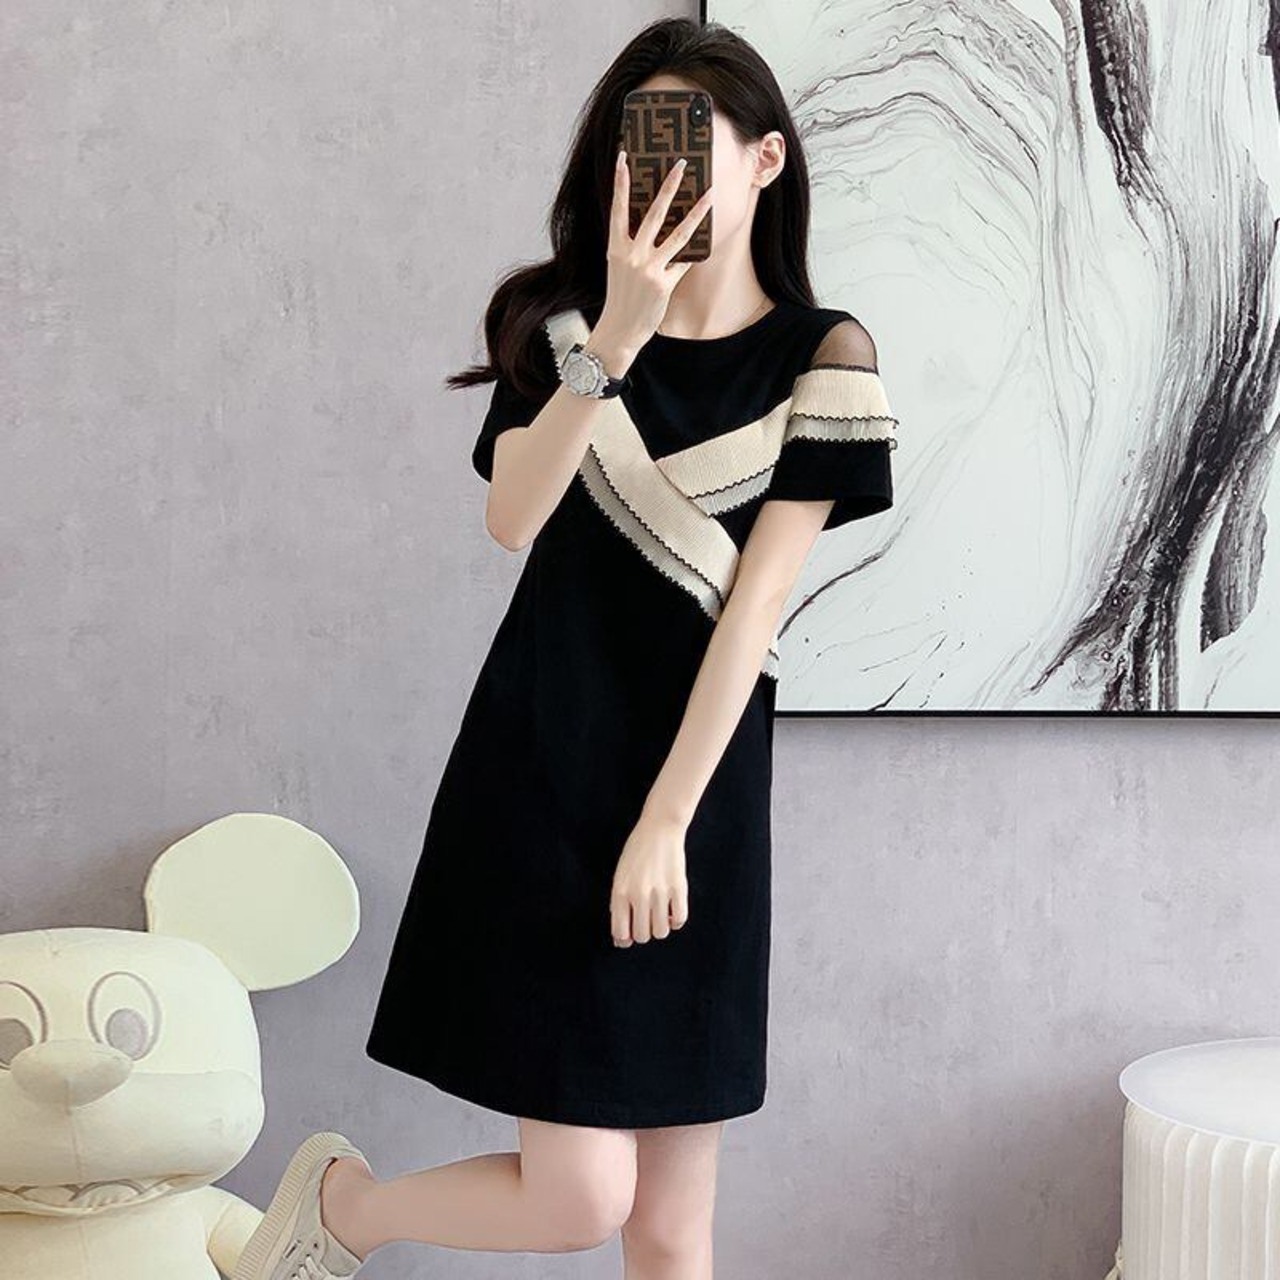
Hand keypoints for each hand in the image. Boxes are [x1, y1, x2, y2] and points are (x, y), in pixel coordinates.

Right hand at [592, 149, 713, 361]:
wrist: (620, 328)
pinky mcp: (664, 284)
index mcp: (616, 247)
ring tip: (710, 193)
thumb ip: (632, 243)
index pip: (618, 208)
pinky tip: (709, 233)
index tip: (624, 157)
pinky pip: (684, 261)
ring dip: (696, 212)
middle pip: (654, 213)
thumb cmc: (621, 295)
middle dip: (670, 186)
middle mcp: (632, 254)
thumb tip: (652, 221)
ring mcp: (649, 269)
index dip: (620, 182)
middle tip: (682, 164)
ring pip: (678, 234)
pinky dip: (696, 250)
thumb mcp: (619, 266)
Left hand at [609, 810, 689, 946]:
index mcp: (620, 891)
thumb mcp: (619, 876)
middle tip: (645, 922)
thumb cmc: (637, 852)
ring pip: (661, 931)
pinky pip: (680, 920)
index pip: (620, 932)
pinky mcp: (679, 888)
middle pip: (642, 936)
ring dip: (660, 928)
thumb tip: (620, 937)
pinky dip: (676, 921)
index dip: (624, 940)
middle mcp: (639, 894)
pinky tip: (671, 911)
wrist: (659, 828)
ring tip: (659, 915)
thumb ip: (618, 904)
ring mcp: (660, 891)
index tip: (628, 936)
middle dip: (643, 933)